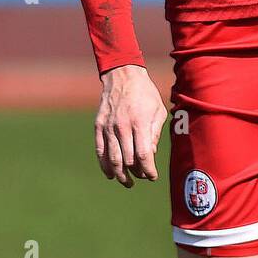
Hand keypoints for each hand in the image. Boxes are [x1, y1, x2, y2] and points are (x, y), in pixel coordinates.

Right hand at [94, 64, 166, 185]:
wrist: (123, 75)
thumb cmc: (145, 93)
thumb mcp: (158, 110)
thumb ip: (154, 134)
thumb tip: (150, 155)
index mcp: (140, 123)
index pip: (143, 155)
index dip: (148, 170)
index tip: (152, 176)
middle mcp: (122, 127)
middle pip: (128, 160)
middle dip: (136, 173)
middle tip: (142, 177)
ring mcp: (108, 127)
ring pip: (112, 159)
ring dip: (120, 174)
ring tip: (127, 182)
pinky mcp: (98, 126)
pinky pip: (100, 150)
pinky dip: (104, 165)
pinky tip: (111, 173)